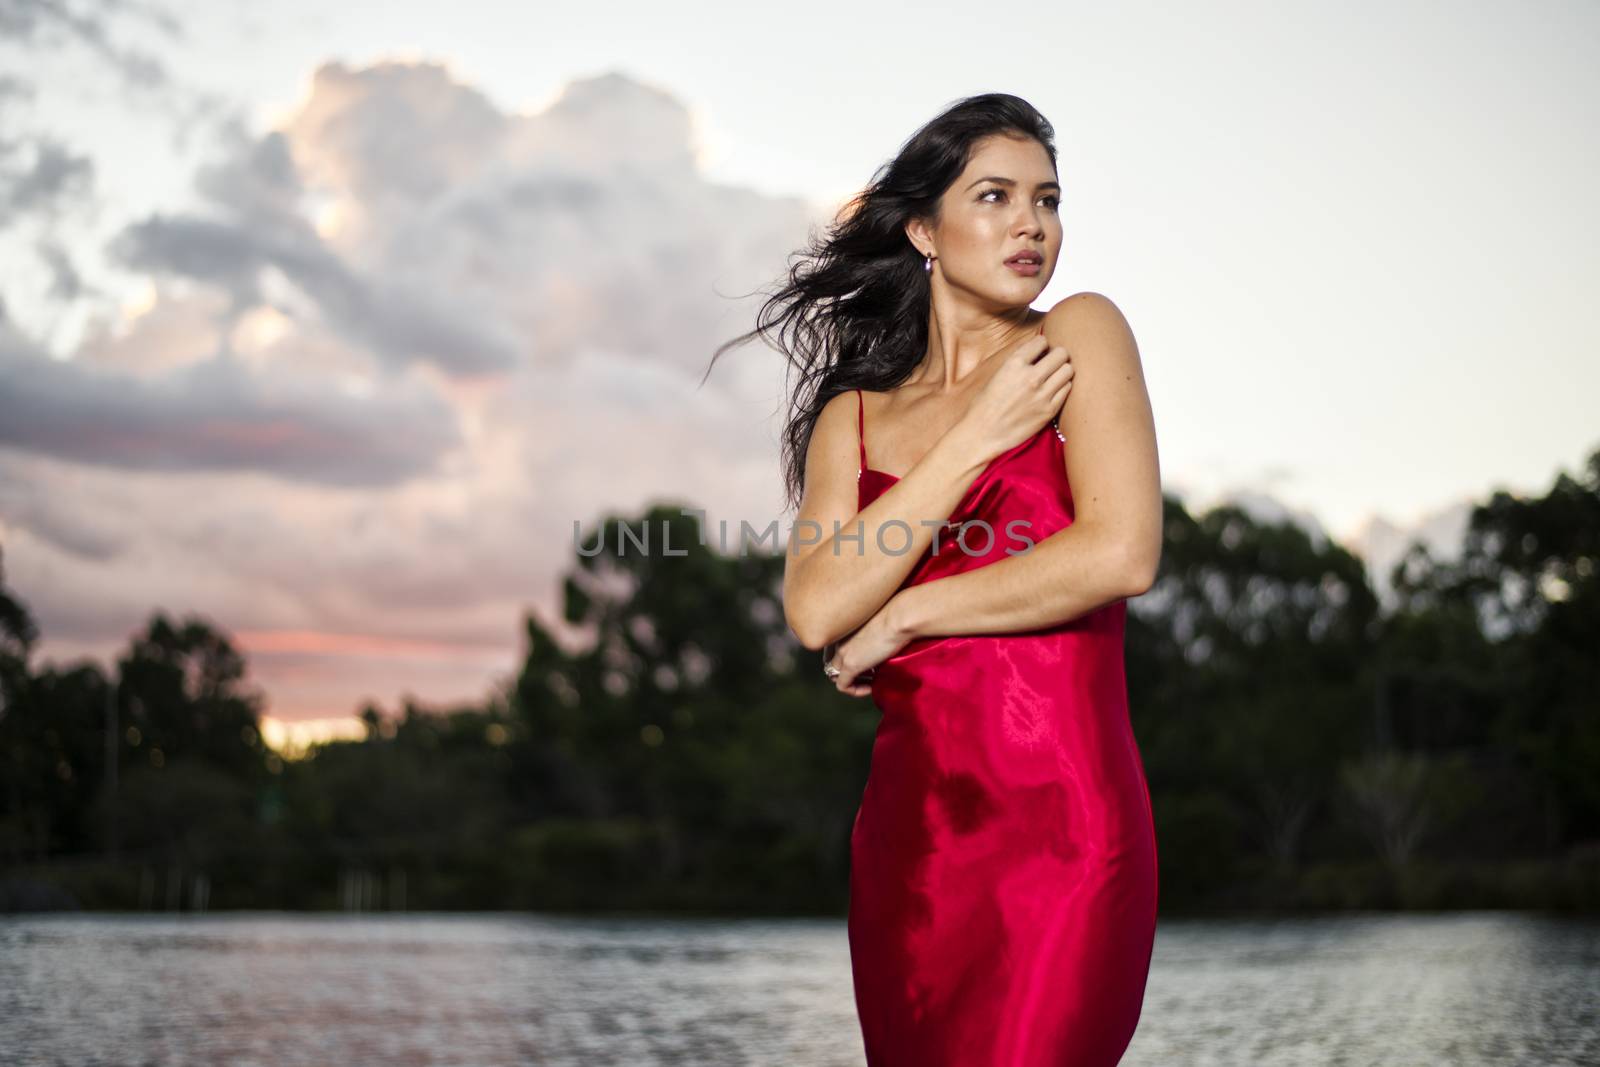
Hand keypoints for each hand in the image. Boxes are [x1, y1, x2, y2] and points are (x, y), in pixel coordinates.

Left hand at [822, 598, 913, 697]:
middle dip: (849, 672)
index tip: (868, 663)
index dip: (851, 658)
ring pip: (836, 675)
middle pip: (834, 663)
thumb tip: (880, 648)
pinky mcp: (850, 665)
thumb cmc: (898, 615)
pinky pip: (843, 686)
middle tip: (868, 675)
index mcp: (844, 627)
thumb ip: (873, 635)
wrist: (900, 617)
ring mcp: (843, 652)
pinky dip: (854, 690)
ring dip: (853, 681)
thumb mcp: (880, 624)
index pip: (837, 648)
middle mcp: (838, 639)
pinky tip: (870, 687)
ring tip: (872, 682)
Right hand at [958, 325, 1072, 459]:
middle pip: (1061, 353)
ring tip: (1053, 377)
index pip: (1041, 341)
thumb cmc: (984, 405)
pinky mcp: (1049, 411)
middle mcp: (1030, 377)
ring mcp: (1042, 395)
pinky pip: (1067, 389)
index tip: (1039, 353)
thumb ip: (1016, 362)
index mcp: (1013, 364)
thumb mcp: (996, 375)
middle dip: (1057, 355)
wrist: (982, 434)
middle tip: (1051, 363)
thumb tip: (1035, 351)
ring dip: (1062, 371)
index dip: (1041, 346)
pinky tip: (1052, 391)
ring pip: (1068, 370)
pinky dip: (1062, 387)